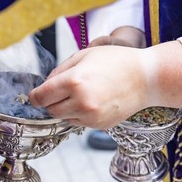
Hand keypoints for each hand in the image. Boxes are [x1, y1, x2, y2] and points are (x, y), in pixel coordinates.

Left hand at [29, 45, 149, 128]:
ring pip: (63, 117)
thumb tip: (45, 86)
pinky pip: (77, 122)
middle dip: (50, 101)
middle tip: (61, 91)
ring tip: (81, 93)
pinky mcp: (98, 125)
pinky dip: (78, 114)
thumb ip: (59, 71)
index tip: (35, 95)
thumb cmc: (116, 62)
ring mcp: (91, 117)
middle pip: (50, 110)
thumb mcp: (83, 56)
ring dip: (64, 108)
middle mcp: (81, 102)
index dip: (35, 96)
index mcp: (74, 82)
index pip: (40, 97)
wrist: (147, 78)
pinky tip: (92, 101)